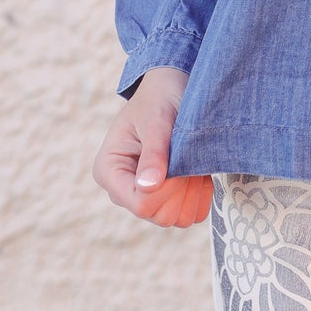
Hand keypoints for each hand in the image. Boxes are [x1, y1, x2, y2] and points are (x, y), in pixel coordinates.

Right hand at [92, 66, 212, 227]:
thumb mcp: (156, 120)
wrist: (172, 91)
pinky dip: (201, 195)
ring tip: (192, 162)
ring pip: (176, 218)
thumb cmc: (159, 99)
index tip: (181, 162)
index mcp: (109, 171)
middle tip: (188, 158)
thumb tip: (148, 187)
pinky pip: (190, 214)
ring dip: (193, 191)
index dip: (167, 189)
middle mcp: (123, 190)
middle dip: (181, 189)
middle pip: (158, 215)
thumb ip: (154, 153)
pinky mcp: (166, 198)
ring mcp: (145, 197)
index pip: (140, 204)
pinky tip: (199, 171)